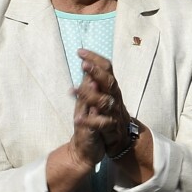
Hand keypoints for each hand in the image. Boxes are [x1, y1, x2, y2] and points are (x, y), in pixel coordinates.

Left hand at [70, 49, 130, 165]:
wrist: (119, 140)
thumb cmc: (108, 114)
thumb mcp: (103, 95)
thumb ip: (95, 81)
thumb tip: (86, 62)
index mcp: (111, 88)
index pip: (107, 69)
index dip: (95, 59)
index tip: (80, 52)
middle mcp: (115, 97)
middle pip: (109, 82)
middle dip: (97, 72)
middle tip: (84, 64)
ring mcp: (114, 112)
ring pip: (104, 102)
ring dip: (89, 95)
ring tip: (72, 90)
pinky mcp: (111, 128)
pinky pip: (101, 123)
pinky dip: (89, 121)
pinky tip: (77, 118)